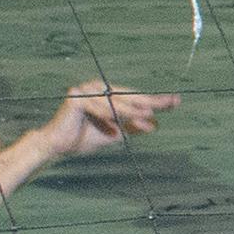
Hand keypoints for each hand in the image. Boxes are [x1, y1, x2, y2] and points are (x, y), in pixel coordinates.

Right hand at [41, 81, 178, 159]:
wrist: (58, 146)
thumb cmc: (84, 138)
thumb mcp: (115, 133)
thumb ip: (132, 127)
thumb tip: (155, 124)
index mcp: (106, 93)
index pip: (134, 97)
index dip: (155, 100)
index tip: (175, 101)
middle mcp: (97, 87)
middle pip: (128, 96)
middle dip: (150, 101)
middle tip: (170, 103)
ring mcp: (86, 89)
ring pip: (115, 102)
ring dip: (132, 111)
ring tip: (149, 114)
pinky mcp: (76, 97)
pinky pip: (97, 107)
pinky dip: (108, 116)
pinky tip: (115, 127)